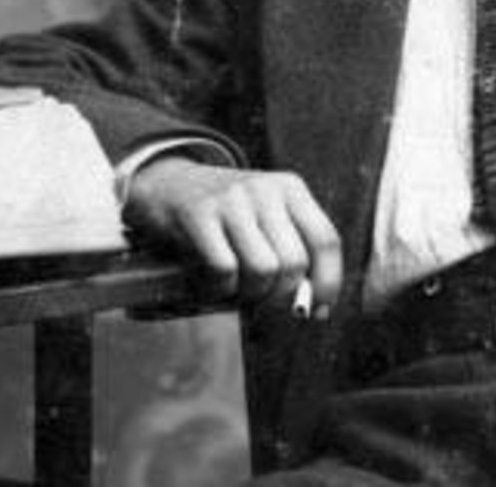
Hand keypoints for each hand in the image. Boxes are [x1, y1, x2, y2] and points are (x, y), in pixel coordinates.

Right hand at [125, 157, 342, 311]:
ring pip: (263, 270)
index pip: (326, 239)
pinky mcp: (198, 215)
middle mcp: (266, 189)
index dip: (328, 282)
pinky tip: (213, 285)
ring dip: (251, 295)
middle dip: (281, 297)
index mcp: (291, 188)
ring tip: (237, 291)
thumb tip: (315, 309)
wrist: (167, 183)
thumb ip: (292, 250)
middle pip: (294, 263)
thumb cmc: (225, 214)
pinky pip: (225, 271)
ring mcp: (232, 200)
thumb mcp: (266, 215)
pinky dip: (221, 291)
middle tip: (263, 302)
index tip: (317, 312)